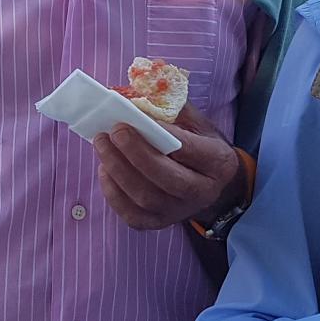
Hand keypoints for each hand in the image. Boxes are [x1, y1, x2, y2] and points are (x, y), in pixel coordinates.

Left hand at [93, 104, 243, 230]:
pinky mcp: (160, 223)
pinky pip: (132, 215)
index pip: (188, 149)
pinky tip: (104, 169)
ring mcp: (180, 212)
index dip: (160, 133)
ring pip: (145, 197)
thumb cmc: (202, 149)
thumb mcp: (199, 125)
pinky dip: (113, 193)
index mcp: (218, 162)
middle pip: (165, 178)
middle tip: (113, 131)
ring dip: (117, 169)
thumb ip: (174, 111)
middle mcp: (202, 192)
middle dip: (134, 152)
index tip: (136, 116)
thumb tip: (137, 97)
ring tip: (102, 143)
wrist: (216, 188)